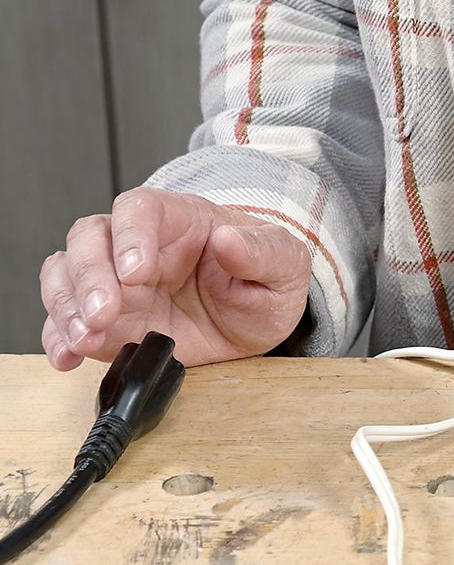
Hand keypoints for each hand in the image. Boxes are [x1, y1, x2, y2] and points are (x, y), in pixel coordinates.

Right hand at [39, 188, 311, 370]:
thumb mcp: (282, 264)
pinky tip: (68, 356)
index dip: (129, 236)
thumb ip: (260, 251)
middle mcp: (137, 245)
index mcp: (180, 219)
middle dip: (89, 277)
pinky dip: (59, 337)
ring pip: (66, 274)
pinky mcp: (106, 319)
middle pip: (89, 239)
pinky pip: (66, 320)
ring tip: (84, 338)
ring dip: (66, 306)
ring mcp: (115, 281)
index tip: (137, 271)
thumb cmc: (265, 280)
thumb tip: (230, 240)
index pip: (139, 208)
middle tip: (104, 314)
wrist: (257, 319)